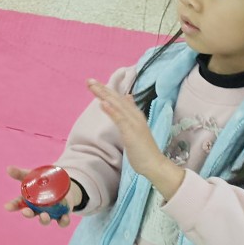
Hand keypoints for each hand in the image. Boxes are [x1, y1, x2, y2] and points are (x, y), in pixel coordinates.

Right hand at [4, 165, 81, 226]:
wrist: (62, 186)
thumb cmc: (42, 183)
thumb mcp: (32, 176)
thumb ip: (20, 173)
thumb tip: (8, 168)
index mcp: (28, 200)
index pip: (18, 204)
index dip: (12, 206)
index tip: (7, 207)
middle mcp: (37, 209)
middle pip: (30, 214)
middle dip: (27, 214)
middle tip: (26, 212)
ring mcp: (49, 213)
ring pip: (45, 220)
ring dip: (43, 220)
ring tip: (44, 216)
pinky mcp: (62, 215)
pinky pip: (62, 222)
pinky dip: (64, 221)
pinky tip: (65, 217)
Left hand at [87, 79, 184, 199]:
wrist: (155, 164)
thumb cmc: (143, 149)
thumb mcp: (134, 127)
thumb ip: (130, 113)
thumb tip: (127, 97)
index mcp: (134, 115)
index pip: (118, 99)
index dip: (106, 90)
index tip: (93, 82)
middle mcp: (134, 116)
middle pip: (116, 99)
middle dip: (102, 89)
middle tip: (89, 80)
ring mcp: (133, 123)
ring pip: (117, 105)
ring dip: (104, 95)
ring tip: (93, 86)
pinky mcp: (131, 132)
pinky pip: (120, 119)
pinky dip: (112, 110)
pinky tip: (103, 103)